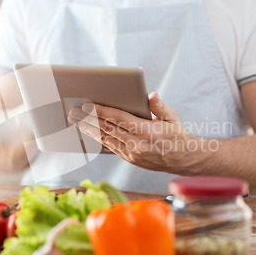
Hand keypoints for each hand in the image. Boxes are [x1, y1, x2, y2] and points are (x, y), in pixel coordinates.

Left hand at [68, 92, 202, 173]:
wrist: (183, 159)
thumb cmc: (177, 134)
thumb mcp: (172, 118)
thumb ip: (159, 106)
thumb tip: (151, 95)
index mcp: (146, 131)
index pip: (118, 119)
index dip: (101, 112)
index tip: (87, 105)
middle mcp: (137, 144)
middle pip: (107, 129)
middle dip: (88, 120)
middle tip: (73, 111)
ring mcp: (132, 154)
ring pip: (105, 139)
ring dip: (89, 130)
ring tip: (75, 121)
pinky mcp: (129, 159)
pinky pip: (110, 147)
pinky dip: (98, 138)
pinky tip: (89, 131)